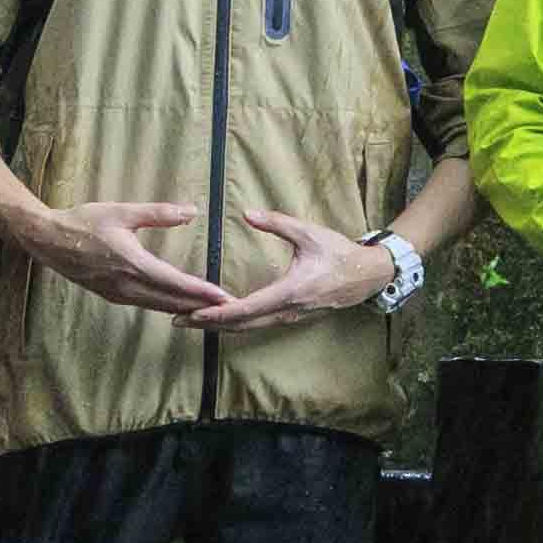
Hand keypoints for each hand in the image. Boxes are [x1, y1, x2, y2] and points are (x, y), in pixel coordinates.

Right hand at [4, 196, 228, 320]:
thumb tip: (191, 211)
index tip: (224, 297)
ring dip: (185, 309)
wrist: (48, 240)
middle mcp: (126, 285)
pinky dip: (165, 307)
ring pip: (158, 306)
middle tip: (228, 310)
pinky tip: (177, 307)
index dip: (202, 291)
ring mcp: (117, 294)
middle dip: (201, 306)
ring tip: (210, 312)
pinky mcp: (111, 295)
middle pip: (171, 301)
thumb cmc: (84, 222)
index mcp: (132, 264)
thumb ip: (157, 213)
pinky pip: (145, 305)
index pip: (175, 282)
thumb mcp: (121, 212)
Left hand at [192, 209, 395, 333]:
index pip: (245, 309)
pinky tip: (221, 319)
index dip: (216, 313)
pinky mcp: (291, 317)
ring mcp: (289, 317)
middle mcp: (286, 310)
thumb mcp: (308, 233)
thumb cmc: (338, 252)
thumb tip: (248, 213)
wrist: (366, 276)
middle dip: (207, 324)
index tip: (192, 313)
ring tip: (192, 322)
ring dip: (219, 326)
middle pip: (240, 325)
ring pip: (248, 328)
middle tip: (177, 320)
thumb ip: (277, 223)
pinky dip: (236, 324)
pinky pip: (258, 325)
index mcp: (289, 291)